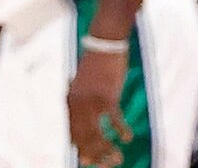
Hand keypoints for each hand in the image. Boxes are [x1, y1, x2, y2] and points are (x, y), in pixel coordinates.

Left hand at [68, 46, 134, 167]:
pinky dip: (121, 131)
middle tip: (105, 167)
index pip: (73, 135)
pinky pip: (114, 120)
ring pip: (98, 135)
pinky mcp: (107, 96)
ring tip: (117, 159)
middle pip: (84, 139)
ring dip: (108, 150)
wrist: (104, 42)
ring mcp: (92, 101)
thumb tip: (79, 109)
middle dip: (95, 157)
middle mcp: (78, 105)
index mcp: (71, 103)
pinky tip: (127, 138)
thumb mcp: (82, 82)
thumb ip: (79, 98)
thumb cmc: (96, 63)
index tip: (90, 162)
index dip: (82, 151)